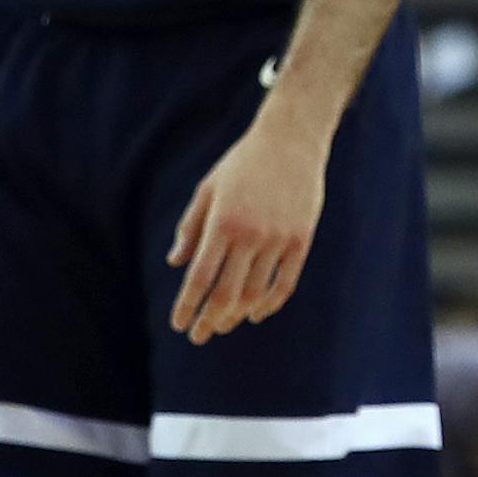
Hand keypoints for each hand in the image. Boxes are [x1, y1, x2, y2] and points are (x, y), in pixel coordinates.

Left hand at [168, 106, 328, 344]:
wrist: (291, 139)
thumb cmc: (243, 163)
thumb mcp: (208, 189)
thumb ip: (191, 227)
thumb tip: (176, 264)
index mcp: (222, 223)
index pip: (200, 278)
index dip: (187, 306)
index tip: (179, 325)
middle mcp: (250, 234)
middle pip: (226, 295)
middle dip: (209, 321)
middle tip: (198, 336)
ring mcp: (278, 238)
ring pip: (255, 294)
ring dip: (236, 316)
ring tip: (223, 325)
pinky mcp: (301, 239)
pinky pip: (285, 283)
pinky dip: (270, 304)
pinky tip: (257, 313)